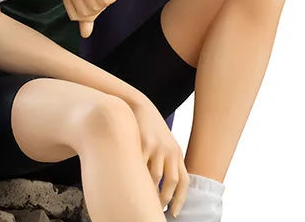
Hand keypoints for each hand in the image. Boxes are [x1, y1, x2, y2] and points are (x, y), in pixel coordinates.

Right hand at [130, 97, 188, 215]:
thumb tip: (164, 187)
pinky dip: (138, 177)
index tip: (174, 213)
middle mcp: (170, 150)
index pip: (184, 181)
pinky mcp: (144, 143)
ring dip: (150, 191)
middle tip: (156, 209)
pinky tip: (132, 182)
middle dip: (165, 199)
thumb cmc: (150, 128)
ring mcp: (157, 147)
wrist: (139, 105)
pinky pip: (142, 166)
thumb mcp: (163, 143)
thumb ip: (166, 161)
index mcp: (177, 153)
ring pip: (156, 177)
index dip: (181, 199)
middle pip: (171, 182)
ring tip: (143, 199)